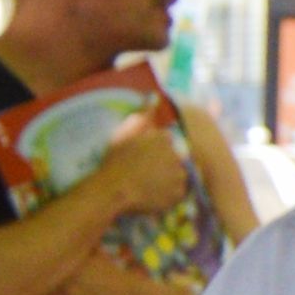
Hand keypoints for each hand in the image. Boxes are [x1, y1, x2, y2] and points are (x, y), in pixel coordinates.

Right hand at [78, 102, 191, 223]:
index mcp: (164, 138)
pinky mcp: (178, 194)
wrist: (113, 189)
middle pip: (179, 158)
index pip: (170, 141)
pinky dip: (170, 194)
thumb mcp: (125, 134)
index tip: (149, 158)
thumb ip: (142, 119)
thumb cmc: (116, 162)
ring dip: (171, 179)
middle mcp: (177, 155)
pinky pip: (179, 193)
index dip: (160, 150)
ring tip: (152, 184)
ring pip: (181, 175)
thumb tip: (153, 100)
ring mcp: (179, 175)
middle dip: (167, 164)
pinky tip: (155, 194)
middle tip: (149, 173)